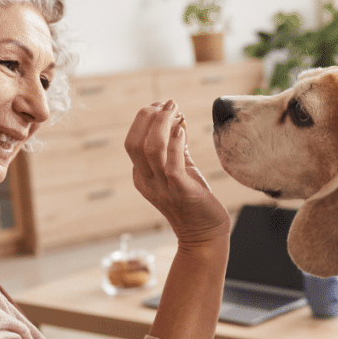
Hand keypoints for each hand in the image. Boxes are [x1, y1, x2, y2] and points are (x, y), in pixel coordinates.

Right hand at [125, 100, 230, 244]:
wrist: (204, 235)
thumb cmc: (193, 201)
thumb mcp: (181, 170)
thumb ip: (176, 148)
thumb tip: (177, 120)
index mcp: (142, 175)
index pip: (132, 141)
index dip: (144, 119)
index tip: (162, 104)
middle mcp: (147, 181)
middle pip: (135, 143)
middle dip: (148, 118)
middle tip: (167, 103)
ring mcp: (162, 187)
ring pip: (151, 150)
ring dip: (162, 125)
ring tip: (175, 110)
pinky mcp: (181, 192)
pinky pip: (171, 165)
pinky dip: (175, 143)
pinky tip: (181, 128)